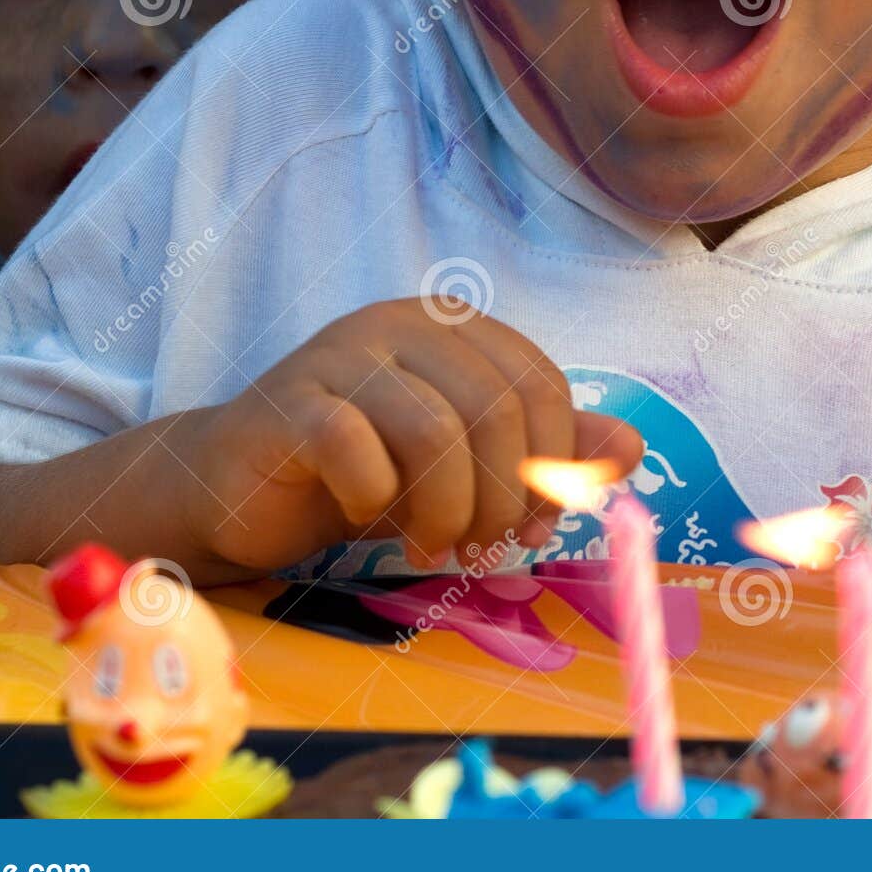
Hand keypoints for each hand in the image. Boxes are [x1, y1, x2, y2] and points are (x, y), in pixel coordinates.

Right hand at [182, 298, 642, 573]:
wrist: (239, 487)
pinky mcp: (290, 400)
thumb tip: (631, 448)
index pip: (541, 383)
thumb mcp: (467, 467)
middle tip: (480, 547)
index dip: (553, 464)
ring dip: (445, 509)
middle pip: (496, 407)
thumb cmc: (364, 473)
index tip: (532, 526)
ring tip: (430, 543)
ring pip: (435, 430)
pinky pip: (355, 449)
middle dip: (502, 496)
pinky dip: (373, 500)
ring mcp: (342, 354)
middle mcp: (401, 324)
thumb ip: (547, 453)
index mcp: (453, 328)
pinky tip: (361, 514)